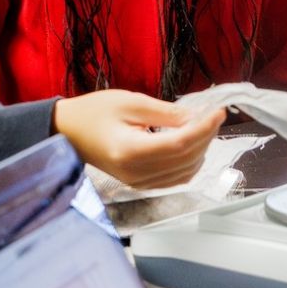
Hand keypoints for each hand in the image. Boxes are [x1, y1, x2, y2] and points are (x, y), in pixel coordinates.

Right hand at [53, 89, 222, 187]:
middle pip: (186, 159)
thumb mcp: (131, 103)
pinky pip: (175, 179)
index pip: (180, 145)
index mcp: (130, 151)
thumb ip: (167, 113)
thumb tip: (197, 117)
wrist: (68, 131)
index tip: (218, 111)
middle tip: (213, 114)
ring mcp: (138, 182)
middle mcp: (136, 173)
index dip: (204, 129)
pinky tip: (192, 144)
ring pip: (185, 172)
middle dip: (206, 136)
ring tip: (203, 126)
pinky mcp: (140, 184)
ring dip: (201, 149)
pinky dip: (190, 163)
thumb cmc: (94, 112)